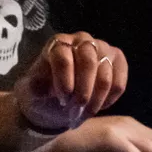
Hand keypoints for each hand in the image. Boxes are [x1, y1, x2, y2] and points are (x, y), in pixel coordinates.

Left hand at [14, 31, 128, 130]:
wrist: (57, 102)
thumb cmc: (44, 94)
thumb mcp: (32, 93)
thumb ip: (36, 88)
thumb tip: (44, 87)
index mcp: (56, 43)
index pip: (63, 57)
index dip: (64, 81)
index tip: (62, 99)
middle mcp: (80, 39)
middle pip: (88, 61)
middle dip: (84, 90)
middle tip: (76, 108)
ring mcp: (101, 47)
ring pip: (105, 74)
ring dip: (96, 99)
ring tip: (84, 111)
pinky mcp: (117, 59)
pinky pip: (119, 81)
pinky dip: (109, 99)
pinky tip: (98, 105)